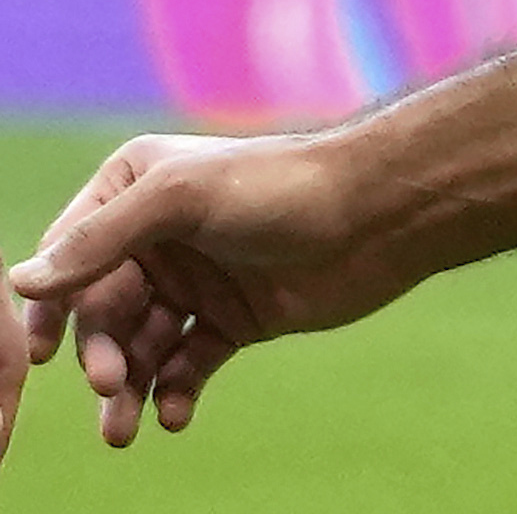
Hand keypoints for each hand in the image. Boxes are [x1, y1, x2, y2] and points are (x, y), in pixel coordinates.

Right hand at [6, 133, 418, 455]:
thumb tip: (19, 282)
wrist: (379, 215)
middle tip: (110, 385)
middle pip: (103, 309)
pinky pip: (188, 365)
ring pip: (142, 345)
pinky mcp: (233, 319)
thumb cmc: (280, 188)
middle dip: (100, 352)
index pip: (71, 255)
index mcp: (135, 190)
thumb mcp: (181, 199)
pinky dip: (176, 391)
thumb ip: (99, 241)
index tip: (44, 353)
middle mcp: (159, 237)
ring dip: (129, 388)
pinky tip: (176, 415)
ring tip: (126, 430)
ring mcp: (197, 280)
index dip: (53, 305)